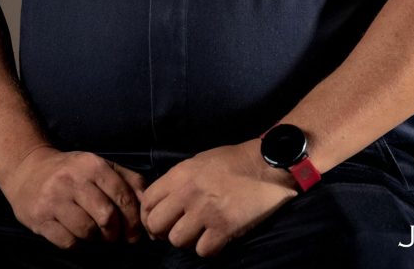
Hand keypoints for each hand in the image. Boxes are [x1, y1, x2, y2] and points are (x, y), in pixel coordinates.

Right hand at [0, 145, 147, 248]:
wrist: (28, 170)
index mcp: (92, 165)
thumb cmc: (72, 171)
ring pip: (87, 231)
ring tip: (96, 235)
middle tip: (116, 237)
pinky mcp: (40, 219)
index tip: (136, 232)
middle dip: (116, 232)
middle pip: (106, 216)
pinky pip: (68, 242)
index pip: (122, 195)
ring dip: (96, 240)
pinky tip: (78, 236)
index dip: (133, 218)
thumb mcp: (100, 166)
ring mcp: (54, 200)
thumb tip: (147, 204)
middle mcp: (73, 180)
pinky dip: (78, 244)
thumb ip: (127, 180)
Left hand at [141, 140, 297, 257]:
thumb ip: (178, 181)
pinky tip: (217, 238)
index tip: (158, 223)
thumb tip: (163, 203)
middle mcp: (188, 193)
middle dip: (164, 231)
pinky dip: (209, 248)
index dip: (149, 216)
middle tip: (178, 230)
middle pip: (156, 225)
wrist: (266, 164)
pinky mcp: (224, 228)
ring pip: (178, 241)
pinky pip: (203, 251)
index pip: (148, 201)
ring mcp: (206, 212)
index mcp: (180, 174)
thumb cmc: (233, 161)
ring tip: (200, 232)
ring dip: (188, 241)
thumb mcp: (199, 161)